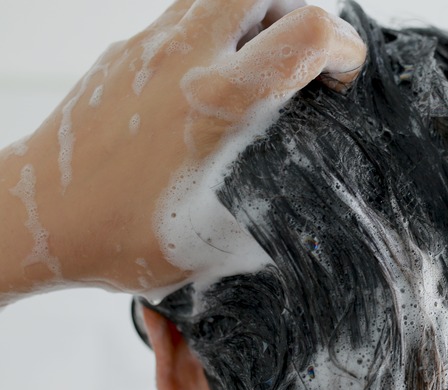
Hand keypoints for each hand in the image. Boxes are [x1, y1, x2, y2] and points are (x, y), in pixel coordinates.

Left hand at [0, 0, 365, 295]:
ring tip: (256, 70)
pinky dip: (212, 40)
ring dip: (254, 20)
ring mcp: (147, 47)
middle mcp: (183, 59)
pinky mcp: (123, 52)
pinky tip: (205, 90)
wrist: (34, 217)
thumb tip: (304, 212)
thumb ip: (273, 216)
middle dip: (298, 13)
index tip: (341, 76)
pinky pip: (183, 21)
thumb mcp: (218, 242)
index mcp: (218, 102)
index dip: (345, 47)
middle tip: (300, 59)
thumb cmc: (118, 235)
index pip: (308, 32)